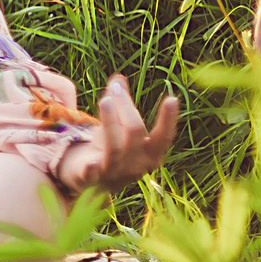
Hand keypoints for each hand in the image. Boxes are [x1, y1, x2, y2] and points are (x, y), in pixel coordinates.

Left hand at [55, 74, 180, 191]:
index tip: (172, 99)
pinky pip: (91, 174)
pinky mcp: (91, 179)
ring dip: (110, 123)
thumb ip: (120, 105)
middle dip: (125, 106)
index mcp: (150, 154)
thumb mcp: (119, 129)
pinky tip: (88, 164)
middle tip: (115, 87)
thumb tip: (118, 77)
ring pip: (115, 148)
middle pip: (135, 132)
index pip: (164, 137)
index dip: (168, 119)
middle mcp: (137, 166)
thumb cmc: (110, 151)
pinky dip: (90, 170)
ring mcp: (114, 173)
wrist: (89, 184)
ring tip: (105, 100)